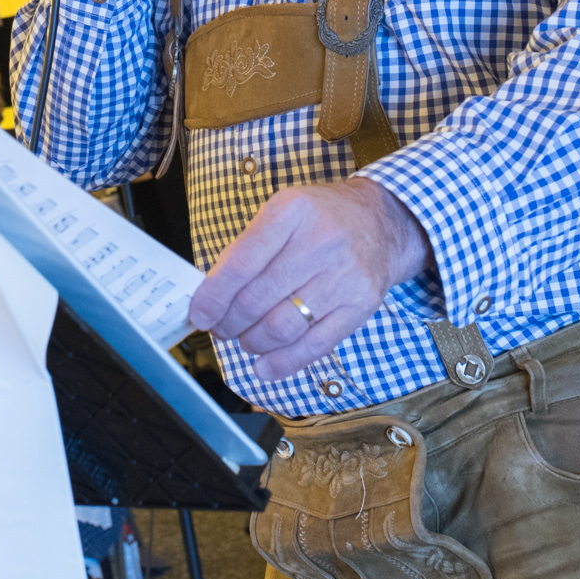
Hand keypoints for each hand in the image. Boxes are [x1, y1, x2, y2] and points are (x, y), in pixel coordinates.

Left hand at [188, 177, 429, 380]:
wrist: (380, 222)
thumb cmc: (320, 219)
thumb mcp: (281, 214)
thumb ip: (246, 251)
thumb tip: (210, 297)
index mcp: (292, 212)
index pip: (241, 263)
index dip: (213, 297)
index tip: (198, 315)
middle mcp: (321, 241)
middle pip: (258, 299)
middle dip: (229, 323)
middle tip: (220, 328)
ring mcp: (344, 276)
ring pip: (282, 326)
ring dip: (253, 342)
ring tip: (245, 340)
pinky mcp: (361, 305)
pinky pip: (315, 345)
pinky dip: (283, 363)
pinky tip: (264, 367)